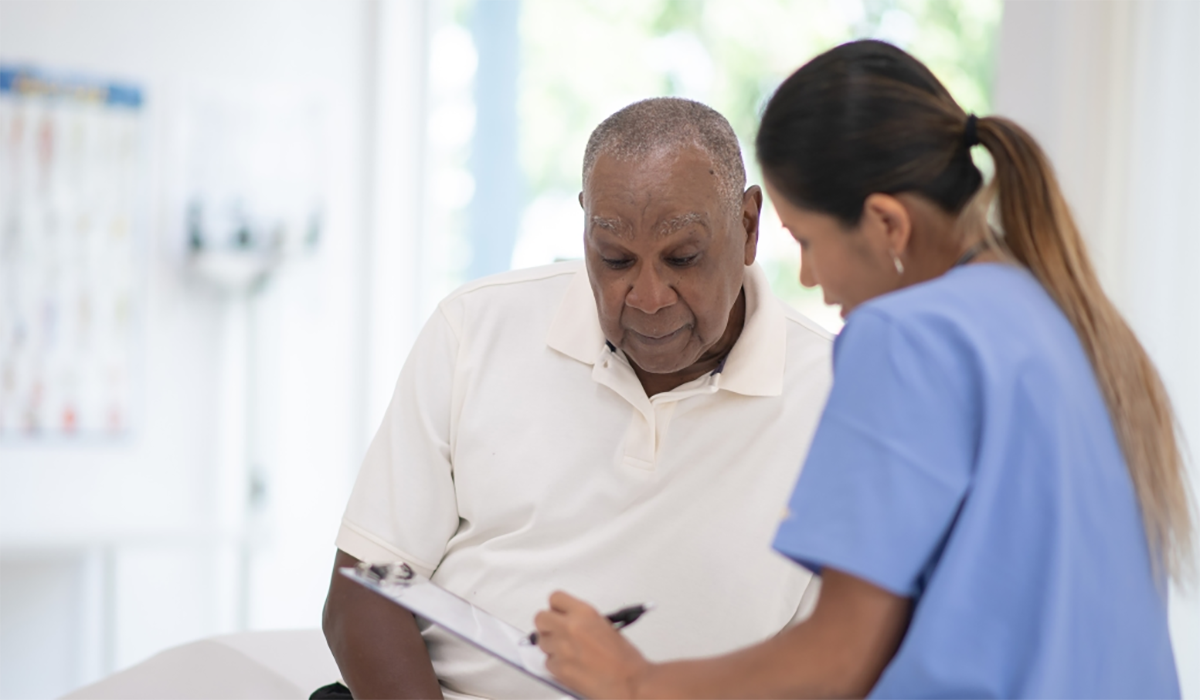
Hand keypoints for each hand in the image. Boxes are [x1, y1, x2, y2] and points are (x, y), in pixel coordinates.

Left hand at [535, 591, 652, 699]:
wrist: (629, 683)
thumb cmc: (625, 659)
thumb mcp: (606, 626)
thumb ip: (583, 621)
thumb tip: (570, 621)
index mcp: (584, 613)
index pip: (555, 598)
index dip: (556, 607)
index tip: (558, 613)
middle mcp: (569, 627)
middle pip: (540, 618)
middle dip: (547, 625)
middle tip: (556, 631)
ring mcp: (561, 648)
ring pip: (541, 642)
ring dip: (551, 646)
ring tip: (569, 652)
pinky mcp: (558, 669)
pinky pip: (547, 662)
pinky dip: (556, 665)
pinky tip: (571, 666)